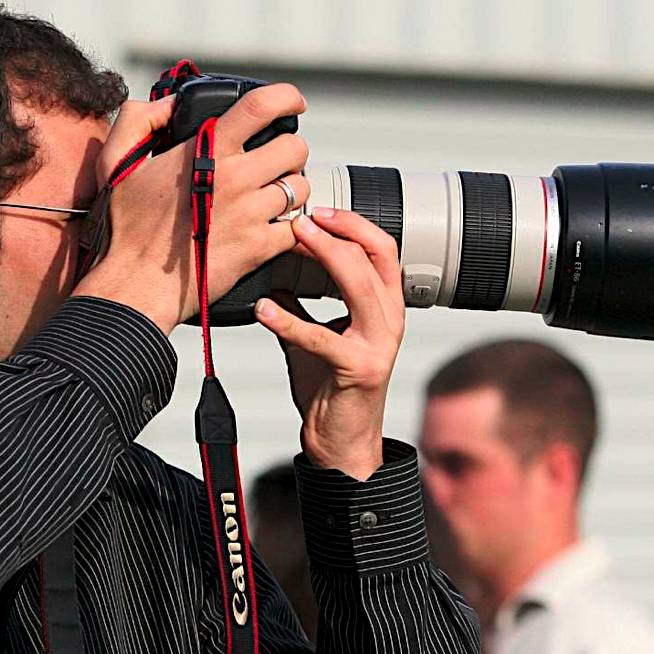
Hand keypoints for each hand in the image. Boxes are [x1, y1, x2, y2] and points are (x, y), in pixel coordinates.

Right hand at [75, 86, 311, 334]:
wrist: (135, 284)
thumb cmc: (126, 228)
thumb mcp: (117, 161)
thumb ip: (140, 119)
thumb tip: (171, 105)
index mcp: (207, 151)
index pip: (261, 107)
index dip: (286, 97)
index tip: (293, 103)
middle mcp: (235, 178)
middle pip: (294, 148)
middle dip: (290, 150)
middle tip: (274, 161)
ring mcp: (251, 214)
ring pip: (300, 187)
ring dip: (291, 189)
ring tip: (270, 196)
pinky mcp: (259, 248)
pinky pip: (296, 227)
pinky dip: (291, 226)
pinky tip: (272, 227)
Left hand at [254, 208, 404, 480]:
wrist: (341, 443)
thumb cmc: (331, 389)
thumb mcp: (314, 337)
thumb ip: (299, 305)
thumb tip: (271, 275)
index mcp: (385, 308)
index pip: (382, 249)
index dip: (353, 223)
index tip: (317, 210)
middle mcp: (390, 321)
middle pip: (375, 257)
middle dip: (337, 231)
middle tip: (300, 218)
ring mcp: (379, 345)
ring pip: (359, 285)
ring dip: (325, 256)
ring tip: (292, 241)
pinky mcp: (359, 370)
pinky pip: (321, 338)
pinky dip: (289, 320)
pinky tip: (263, 309)